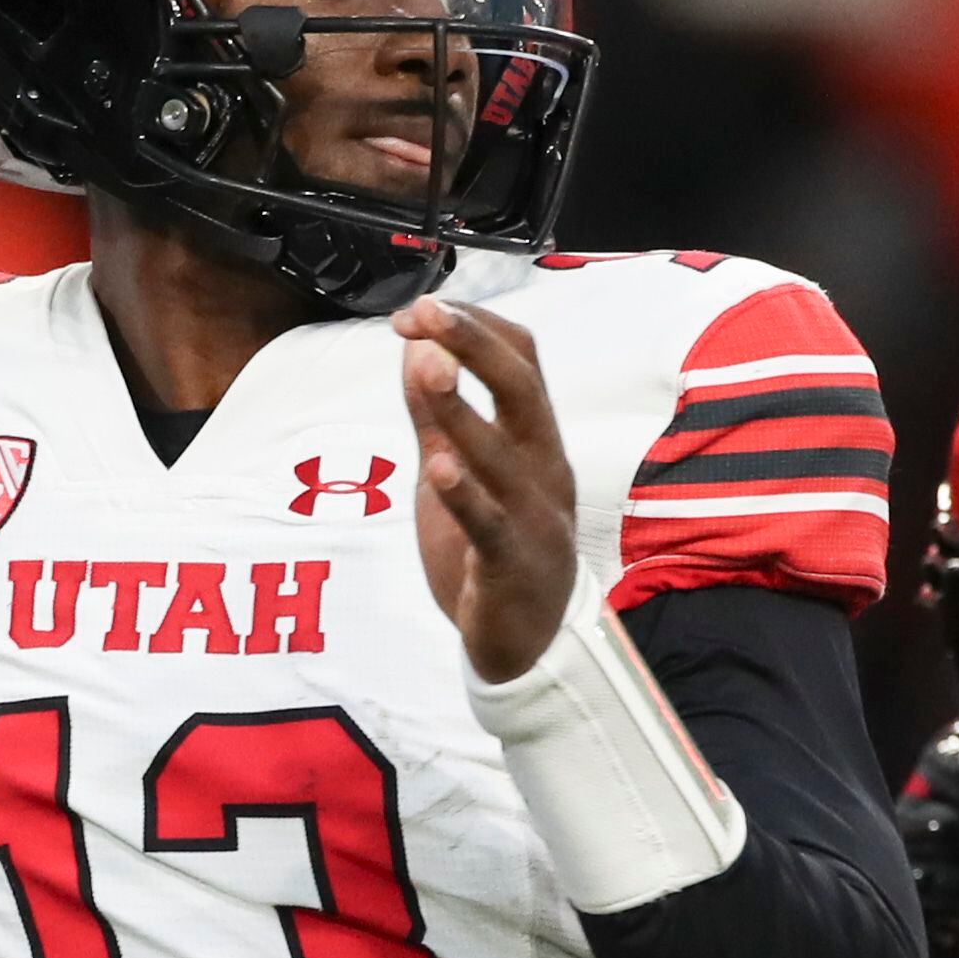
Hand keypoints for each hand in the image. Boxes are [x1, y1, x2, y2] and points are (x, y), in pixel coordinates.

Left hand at [395, 295, 576, 683]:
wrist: (528, 646)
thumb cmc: (495, 551)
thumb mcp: (457, 472)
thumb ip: (438, 416)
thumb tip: (414, 346)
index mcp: (536, 440)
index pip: (522, 360)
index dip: (473, 327)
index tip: (419, 311)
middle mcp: (543, 468)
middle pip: (523, 389)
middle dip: (474, 344)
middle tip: (424, 314)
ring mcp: (533, 517)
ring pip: (503, 454)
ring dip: (461, 408)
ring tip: (425, 367)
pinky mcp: (510, 565)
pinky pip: (490, 525)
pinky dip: (466, 495)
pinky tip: (439, 467)